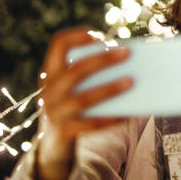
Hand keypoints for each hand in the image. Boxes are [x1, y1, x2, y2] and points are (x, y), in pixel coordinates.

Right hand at [36, 27, 132, 179]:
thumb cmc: (72, 106)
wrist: (52, 144)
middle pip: (76, 70)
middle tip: (127, 52)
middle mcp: (49, 90)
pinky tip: (129, 113)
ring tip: (131, 81)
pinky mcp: (65, 132)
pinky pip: (92, 124)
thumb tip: (126, 63)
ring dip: (110, 88)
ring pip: (84, 98)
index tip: (97, 35)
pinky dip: (112, 118)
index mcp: (51, 72)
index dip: (76, 36)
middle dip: (102, 60)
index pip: (57, 45)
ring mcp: (55, 112)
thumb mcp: (72, 88)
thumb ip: (89, 74)